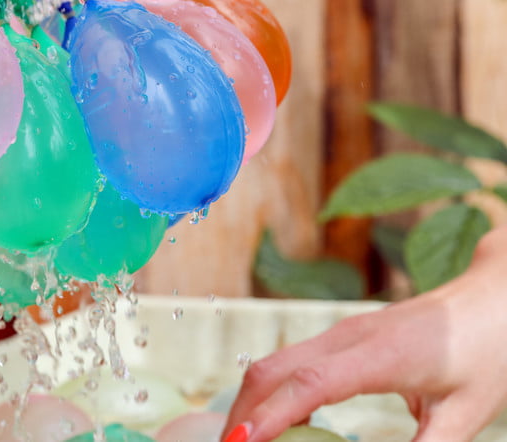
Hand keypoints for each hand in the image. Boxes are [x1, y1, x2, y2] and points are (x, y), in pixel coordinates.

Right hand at [223, 226, 506, 441]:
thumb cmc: (488, 351)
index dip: (270, 415)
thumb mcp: (468, 412)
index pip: (309, 385)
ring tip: (243, 440)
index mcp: (381, 354)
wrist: (494, 297)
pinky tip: (272, 418)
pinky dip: (270, 390)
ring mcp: (341, 331)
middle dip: (243, 412)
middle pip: (272, 369)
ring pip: (274, 362)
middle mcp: (349, 335)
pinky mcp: (342, 335)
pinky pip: (290, 361)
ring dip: (252, 401)